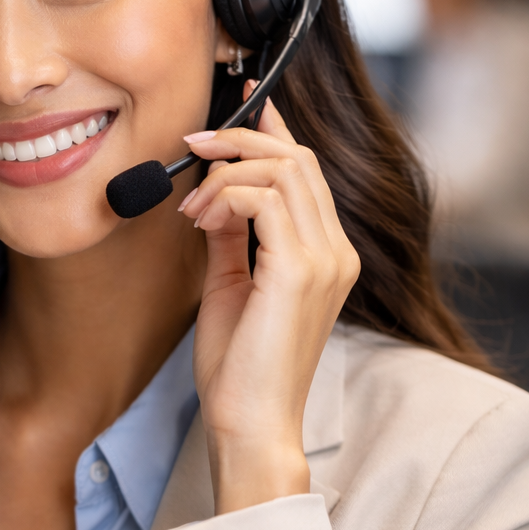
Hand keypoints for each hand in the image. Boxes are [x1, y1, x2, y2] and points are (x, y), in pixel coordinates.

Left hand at [180, 89, 359, 513]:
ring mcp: (324, 260)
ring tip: (192, 208)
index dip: (274, 132)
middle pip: (297, 159)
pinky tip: (201, 222)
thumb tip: (215, 198)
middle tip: (193, 142)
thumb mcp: (232, 289)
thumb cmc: (240, 370)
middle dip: (240, 139)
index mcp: (327, 256)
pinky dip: (225, 198)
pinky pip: (264, 200)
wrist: (250, 424)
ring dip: (225, 173)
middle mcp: (336, 252)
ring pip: (283, 170)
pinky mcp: (300, 271)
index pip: (308, 172)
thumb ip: (232, 240)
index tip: (238, 105)